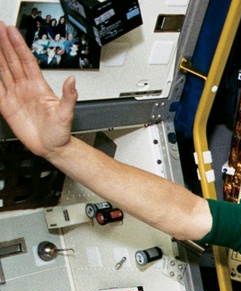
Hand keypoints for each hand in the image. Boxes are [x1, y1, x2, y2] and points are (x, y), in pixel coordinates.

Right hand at [0, 22, 75, 157]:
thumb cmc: (61, 132)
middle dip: (4, 43)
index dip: (18, 45)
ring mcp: (15, 95)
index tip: (11, 31)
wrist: (52, 147)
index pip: (26, 60)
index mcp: (39, 86)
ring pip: (3, 70)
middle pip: (12, 60)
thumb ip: (69, 96)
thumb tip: (72, 81)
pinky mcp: (7, 106)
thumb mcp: (67, 114)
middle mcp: (26, 87)